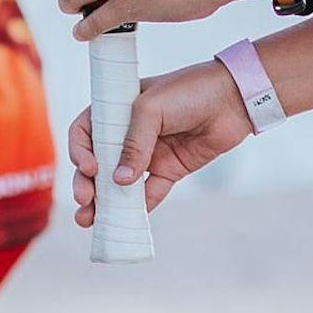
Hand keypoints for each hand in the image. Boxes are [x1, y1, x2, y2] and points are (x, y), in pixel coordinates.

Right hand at [67, 62, 253, 222]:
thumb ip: (133, 145)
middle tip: (84, 200)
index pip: (85, 132)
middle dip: (86, 184)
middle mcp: (128, 133)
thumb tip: (119, 181)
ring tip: (89, 220)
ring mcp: (149, 154)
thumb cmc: (189, 90)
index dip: (80, 151)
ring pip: (119, 183)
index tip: (90, 167)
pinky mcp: (170, 170)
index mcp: (117, 109)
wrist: (232, 99)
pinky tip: (126, 222)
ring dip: (105, 202)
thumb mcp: (152, 109)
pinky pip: (150, 194)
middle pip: (97, 163)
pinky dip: (138, 209)